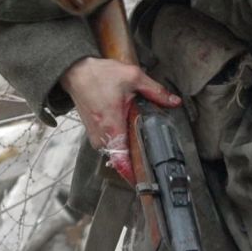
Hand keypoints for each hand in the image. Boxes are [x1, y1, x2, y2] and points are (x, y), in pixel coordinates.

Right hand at [60, 56, 179, 182]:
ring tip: (140, 138)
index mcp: (112, 126)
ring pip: (115, 151)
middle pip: (121, 157)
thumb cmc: (100, 75)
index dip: (134, 172)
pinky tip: (127, 130)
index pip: (122, 160)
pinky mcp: (92, 133)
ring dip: (127, 146)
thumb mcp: (133, 77)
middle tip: (152, 152)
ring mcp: (94, 136)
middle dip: (136, 155)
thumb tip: (174, 101)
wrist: (76, 72)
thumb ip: (155, 91)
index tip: (147, 178)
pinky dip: (119, 140)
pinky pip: (109, 144)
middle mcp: (101, 136)